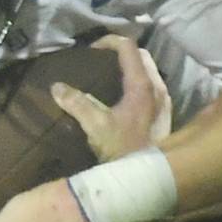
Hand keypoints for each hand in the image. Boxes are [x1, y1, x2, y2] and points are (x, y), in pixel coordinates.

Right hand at [51, 36, 171, 162]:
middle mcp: (158, 88)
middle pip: (142, 56)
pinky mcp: (165, 115)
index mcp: (142, 86)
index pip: (128, 47)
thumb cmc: (124, 151)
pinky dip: (138, 82)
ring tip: (111, 76)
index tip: (91, 50)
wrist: (149, 179)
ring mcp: (164, 101)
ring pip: (150, 71)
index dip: (109, 41)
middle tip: (101, 60)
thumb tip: (57, 87)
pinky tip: (124, 97)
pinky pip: (153, 87)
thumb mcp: (95, 127)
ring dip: (132, 67)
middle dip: (122, 52)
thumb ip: (76, 103)